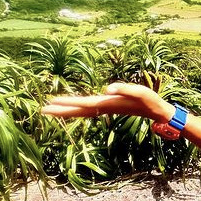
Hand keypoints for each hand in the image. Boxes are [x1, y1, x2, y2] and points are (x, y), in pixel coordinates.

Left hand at [41, 82, 174, 122]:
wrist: (157, 112)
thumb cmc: (150, 101)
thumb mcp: (140, 92)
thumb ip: (124, 89)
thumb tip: (108, 89)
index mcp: (108, 103)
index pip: (82, 104)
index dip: (67, 104)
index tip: (50, 104)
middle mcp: (104, 107)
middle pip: (78, 110)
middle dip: (61, 110)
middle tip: (42, 110)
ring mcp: (106, 108)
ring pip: (82, 111)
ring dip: (67, 110)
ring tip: (52, 109)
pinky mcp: (110, 106)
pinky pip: (88, 109)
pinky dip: (77, 108)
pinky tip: (73, 107)